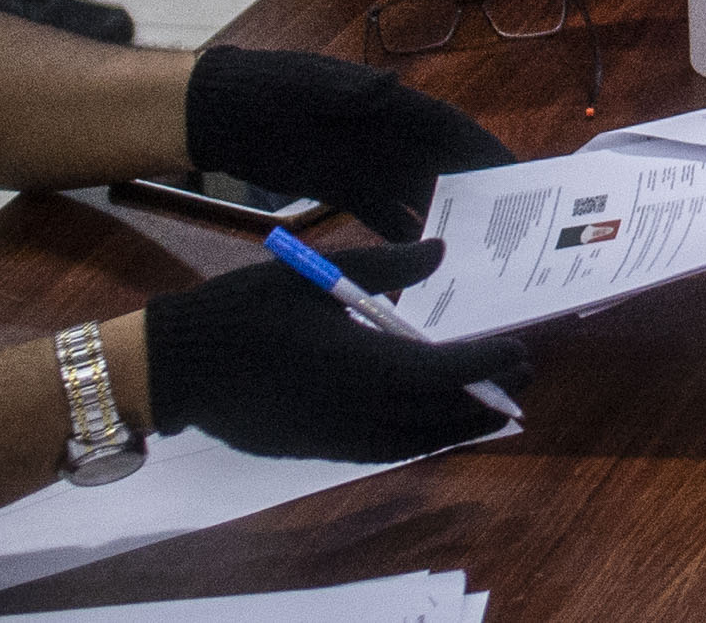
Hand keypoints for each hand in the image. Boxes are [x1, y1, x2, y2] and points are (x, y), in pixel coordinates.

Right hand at [140, 241, 528, 461]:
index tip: (519, 349)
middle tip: (523, 377)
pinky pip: (387, 452)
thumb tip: (439, 253)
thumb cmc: (246, 310)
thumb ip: (385, 266)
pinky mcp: (319, 450)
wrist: (182, 367)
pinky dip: (422, 441)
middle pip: (440, 413)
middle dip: (487, 397)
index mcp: (359, 363)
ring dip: (461, 426)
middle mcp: (357, 410)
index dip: (486, 364)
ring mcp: (338, 437)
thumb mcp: (315, 273)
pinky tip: (434, 426)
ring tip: (494, 406)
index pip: (442, 371)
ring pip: (418, 441)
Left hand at [182, 45, 517, 242]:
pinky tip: (419, 258)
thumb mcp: (307, 84)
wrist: (221, 112)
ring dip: (441, 217)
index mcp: (387, 105)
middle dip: (475, 191)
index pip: (447, 128)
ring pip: (415, 193)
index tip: (517, 175)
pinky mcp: (341, 187)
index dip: (484, 150)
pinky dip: (400, 231)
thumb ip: (348, 90)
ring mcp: (365, 162)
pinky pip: (381, 213)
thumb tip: (391, 86)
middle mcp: (385, 134)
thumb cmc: (267, 86)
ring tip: (471, 251)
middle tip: (507, 227)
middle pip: (441, 165)